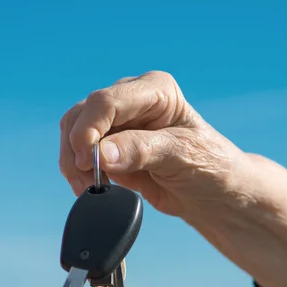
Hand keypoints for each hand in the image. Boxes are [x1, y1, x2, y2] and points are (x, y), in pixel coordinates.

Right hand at [59, 71, 286, 286]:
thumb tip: (102, 154)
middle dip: (78, 149)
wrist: (213, 195)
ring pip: (73, 134)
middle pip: (83, 115)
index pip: (108, 101)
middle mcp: (132, 101)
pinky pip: (80, 155)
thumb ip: (141, 151)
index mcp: (156, 90)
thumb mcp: (181, 157)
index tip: (89, 161)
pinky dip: (78, 173)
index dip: (90, 129)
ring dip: (73, 163)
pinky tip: (92, 189)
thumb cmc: (209, 169)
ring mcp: (118, 125)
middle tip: (87, 182)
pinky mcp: (110, 149)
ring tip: (89, 189)